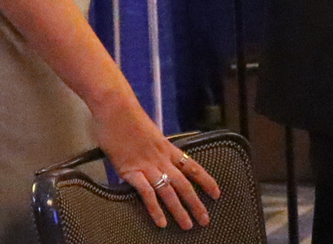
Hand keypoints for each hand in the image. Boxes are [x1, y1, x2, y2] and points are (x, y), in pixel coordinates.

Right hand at [92, 94, 221, 229]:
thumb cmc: (128, 117)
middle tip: (205, 220)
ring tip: (187, 225)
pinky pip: (146, 193)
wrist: (115, 108)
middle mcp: (161, 158)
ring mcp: (147, 165)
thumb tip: (154, 156)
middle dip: (196, 203)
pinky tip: (160, 222)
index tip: (217, 193)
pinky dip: (154, 209)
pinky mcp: (131, 170)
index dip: (206, 180)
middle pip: (184, 184)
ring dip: (179, 210)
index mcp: (167, 147)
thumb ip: (154, 147)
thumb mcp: (148, 132)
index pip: (192, 166)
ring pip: (169, 191)